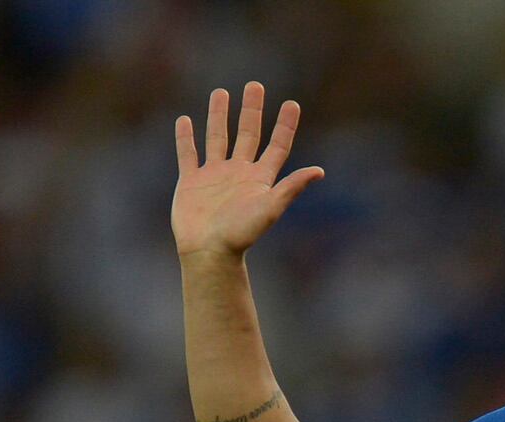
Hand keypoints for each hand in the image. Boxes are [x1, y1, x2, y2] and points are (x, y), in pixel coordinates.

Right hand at [173, 82, 324, 259]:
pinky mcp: (191, 182)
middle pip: (247, 134)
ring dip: (218, 116)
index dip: (285, 126)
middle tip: (255, 86)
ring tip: (220, 93)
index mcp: (259, 178)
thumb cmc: (241, 234)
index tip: (292, 103)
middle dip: (251, 110)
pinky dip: (185, 138)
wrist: (209, 251)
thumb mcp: (270, 208)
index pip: (276, 146)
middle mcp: (238, 173)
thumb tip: (319, 171)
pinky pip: (188, 154)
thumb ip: (291, 188)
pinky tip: (184, 120)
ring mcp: (214, 176)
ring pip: (217, 138)